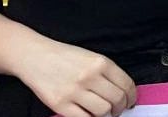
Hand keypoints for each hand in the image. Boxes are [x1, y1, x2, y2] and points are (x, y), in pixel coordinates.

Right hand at [16, 37, 135, 116]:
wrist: (36, 57)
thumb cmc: (65, 57)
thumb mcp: (92, 57)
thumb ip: (107, 73)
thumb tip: (123, 92)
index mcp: (101, 63)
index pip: (126, 84)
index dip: (132, 97)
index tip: (130, 102)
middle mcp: (90, 76)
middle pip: (117, 99)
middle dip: (120, 107)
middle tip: (117, 110)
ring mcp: (74, 91)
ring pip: (102, 111)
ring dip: (106, 114)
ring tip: (103, 111)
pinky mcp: (60, 104)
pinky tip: (88, 114)